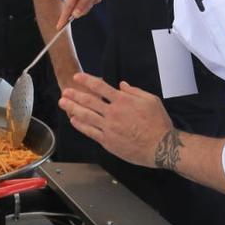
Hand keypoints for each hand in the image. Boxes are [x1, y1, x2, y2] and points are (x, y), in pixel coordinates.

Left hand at [59, 73, 173, 167]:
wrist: (161, 147)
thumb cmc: (158, 123)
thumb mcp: (151, 100)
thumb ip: (134, 91)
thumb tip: (121, 85)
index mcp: (123, 101)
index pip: (100, 87)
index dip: (86, 80)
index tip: (76, 77)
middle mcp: (113, 113)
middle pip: (88, 101)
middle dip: (74, 94)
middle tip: (64, 91)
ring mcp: (109, 128)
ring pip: (85, 116)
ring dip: (72, 108)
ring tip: (63, 103)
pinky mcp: (108, 141)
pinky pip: (90, 132)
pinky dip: (80, 125)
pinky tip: (73, 120)